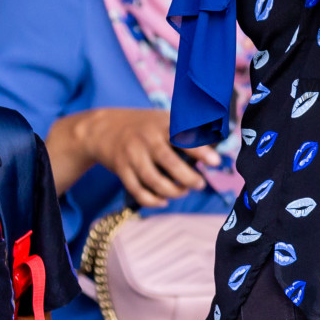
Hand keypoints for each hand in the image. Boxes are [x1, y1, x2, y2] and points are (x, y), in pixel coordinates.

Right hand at [74, 107, 221, 208]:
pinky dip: (152, 200)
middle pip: (169, 161)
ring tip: (183, 191)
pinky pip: (137, 190)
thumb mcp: (164, 118)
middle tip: (200, 184)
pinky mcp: (121, 169)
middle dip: (187, 177)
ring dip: (172, 191)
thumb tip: (215, 146)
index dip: (200, 150)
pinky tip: (164, 200)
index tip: (216, 161)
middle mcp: (146, 139)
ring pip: (153, 180)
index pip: (183, 136)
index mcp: (162, 124)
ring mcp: (132, 155)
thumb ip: (186, 130)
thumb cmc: (144, 125)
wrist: (103, 128)